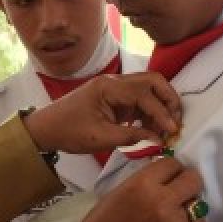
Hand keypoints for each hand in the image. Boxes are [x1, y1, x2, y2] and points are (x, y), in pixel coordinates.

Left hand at [23, 72, 180, 155]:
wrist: (46, 128)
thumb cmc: (68, 131)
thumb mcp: (100, 138)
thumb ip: (131, 137)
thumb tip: (157, 140)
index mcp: (108, 88)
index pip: (144, 94)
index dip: (161, 112)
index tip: (171, 130)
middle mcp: (114, 83)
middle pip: (152, 81)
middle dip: (168, 99)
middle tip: (176, 121)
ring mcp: (115, 89)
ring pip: (147, 89)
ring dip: (160, 106)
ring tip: (166, 129)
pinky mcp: (115, 99)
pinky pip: (139, 100)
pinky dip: (150, 112)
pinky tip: (153, 129)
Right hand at [64, 157, 205, 221]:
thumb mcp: (114, 195)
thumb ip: (141, 184)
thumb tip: (161, 177)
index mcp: (142, 185)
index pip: (172, 164)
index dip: (170, 170)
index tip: (167, 177)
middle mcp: (162, 202)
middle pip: (192, 180)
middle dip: (185, 183)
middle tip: (177, 192)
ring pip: (197, 205)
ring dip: (185, 208)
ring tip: (170, 217)